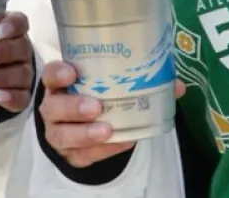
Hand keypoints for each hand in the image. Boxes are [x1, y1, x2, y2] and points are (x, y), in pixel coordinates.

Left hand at [0, 12, 35, 113]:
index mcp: (11, 31)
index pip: (19, 23)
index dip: (11, 26)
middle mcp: (21, 51)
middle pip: (21, 47)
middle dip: (1, 52)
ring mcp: (24, 74)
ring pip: (21, 73)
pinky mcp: (23, 96)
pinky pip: (22, 97)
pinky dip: (9, 97)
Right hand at [39, 60, 186, 167]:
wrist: (88, 126)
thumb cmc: (99, 96)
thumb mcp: (112, 84)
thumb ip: (141, 79)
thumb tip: (177, 86)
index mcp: (61, 84)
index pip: (50, 75)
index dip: (58, 73)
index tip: (72, 72)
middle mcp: (54, 107)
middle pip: (53, 108)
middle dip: (73, 107)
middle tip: (95, 106)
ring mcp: (59, 132)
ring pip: (62, 135)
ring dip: (84, 133)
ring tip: (107, 130)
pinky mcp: (70, 154)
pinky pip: (82, 155)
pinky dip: (103, 150)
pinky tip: (122, 142)